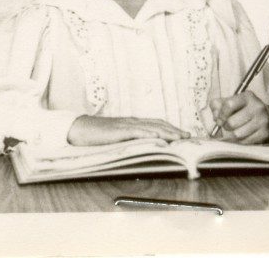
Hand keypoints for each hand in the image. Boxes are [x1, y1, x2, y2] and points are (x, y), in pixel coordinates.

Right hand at [67, 115, 190, 145]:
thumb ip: (130, 140)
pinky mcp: (120, 131)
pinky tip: (159, 137)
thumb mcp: (117, 138)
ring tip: (180, 137)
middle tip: (188, 136)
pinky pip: (138, 132)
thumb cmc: (97, 136)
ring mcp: (127, 125)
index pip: (156, 124)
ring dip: (168, 132)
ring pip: (152, 126)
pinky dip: (150, 134)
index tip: (183, 134)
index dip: (171, 128)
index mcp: (133, 123)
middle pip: (158, 123)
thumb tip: (145, 147)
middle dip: (174, 130)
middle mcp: (133, 122)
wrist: (80, 129)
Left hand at [210, 91, 268, 144]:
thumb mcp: (232, 102)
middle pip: (232, 122)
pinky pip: (245, 141)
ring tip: (234, 130)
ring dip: (232, 135)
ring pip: (238, 134)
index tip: (219, 119)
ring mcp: (262, 120)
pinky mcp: (265, 132)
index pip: (229, 104)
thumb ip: (218, 105)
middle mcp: (257, 107)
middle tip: (227, 125)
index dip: (221, 114)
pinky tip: (243, 135)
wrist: (268, 118)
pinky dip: (241, 140)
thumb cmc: (244, 109)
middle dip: (226, 126)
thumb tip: (215, 115)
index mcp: (247, 96)